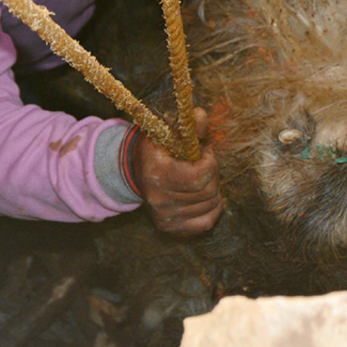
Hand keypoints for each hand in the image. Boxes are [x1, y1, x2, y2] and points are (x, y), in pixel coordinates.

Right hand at [131, 108, 222, 234]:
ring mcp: (165, 217)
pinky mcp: (171, 228)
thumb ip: (187, 123)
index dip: (210, 162)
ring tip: (201, 177)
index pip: (200, 176)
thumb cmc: (156, 147)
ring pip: (212, 205)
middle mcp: (159, 199)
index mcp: (157, 173)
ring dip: (213, 188)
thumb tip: (202, 118)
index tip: (204, 152)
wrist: (133, 172)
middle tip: (204, 164)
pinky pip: (207, 222)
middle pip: (209, 191)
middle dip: (213, 174)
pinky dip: (213, 208)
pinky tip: (204, 195)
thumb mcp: (167, 129)